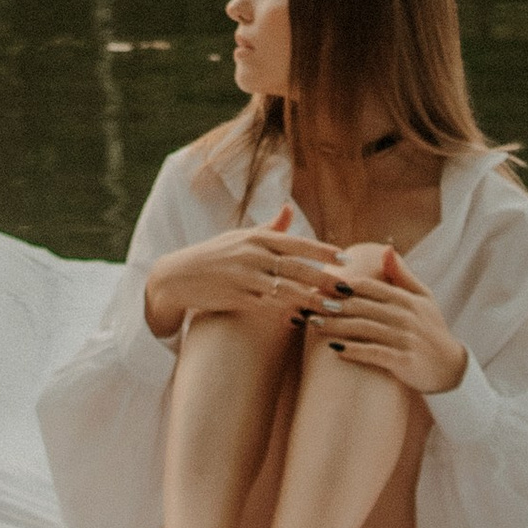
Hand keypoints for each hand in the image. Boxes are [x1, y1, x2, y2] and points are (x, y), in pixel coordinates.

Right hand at [143, 207, 344, 340]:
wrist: (178, 276)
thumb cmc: (214, 255)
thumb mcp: (240, 237)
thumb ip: (269, 228)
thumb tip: (289, 209)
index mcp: (256, 238)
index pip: (297, 244)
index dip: (323, 252)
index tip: (345, 259)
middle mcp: (252, 255)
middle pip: (297, 268)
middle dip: (325, 279)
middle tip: (349, 289)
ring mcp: (244, 278)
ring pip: (286, 290)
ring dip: (312, 300)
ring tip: (333, 309)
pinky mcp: (236, 298)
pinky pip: (268, 307)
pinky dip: (287, 313)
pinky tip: (303, 319)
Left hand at [317, 247, 468, 397]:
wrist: (450, 368)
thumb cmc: (431, 329)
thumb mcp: (424, 298)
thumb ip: (402, 275)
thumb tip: (387, 248)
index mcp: (407, 299)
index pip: (370, 287)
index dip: (344, 285)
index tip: (320, 284)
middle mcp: (406, 317)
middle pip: (362, 307)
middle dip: (333, 304)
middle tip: (309, 303)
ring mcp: (405, 339)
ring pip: (364, 329)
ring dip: (336, 326)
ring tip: (314, 325)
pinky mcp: (403, 361)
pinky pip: (374, 353)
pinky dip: (353, 350)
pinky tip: (334, 350)